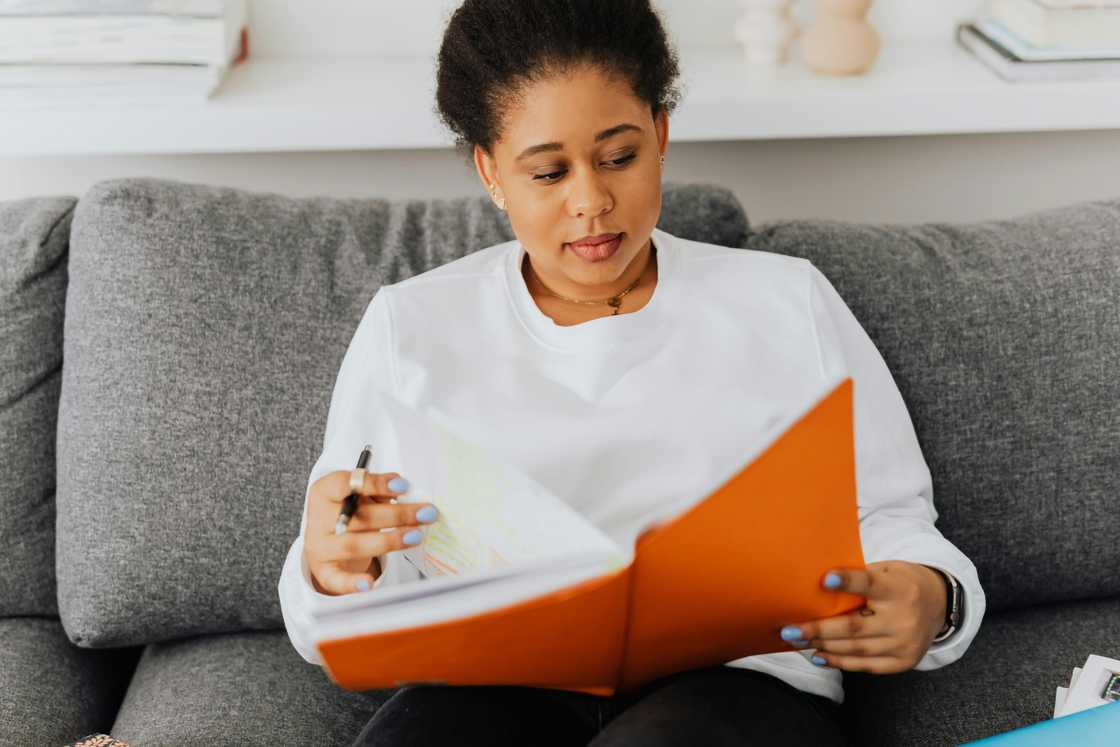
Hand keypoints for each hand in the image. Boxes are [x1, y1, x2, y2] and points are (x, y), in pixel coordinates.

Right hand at [302, 469, 438, 594]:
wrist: (326, 541)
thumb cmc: (350, 512)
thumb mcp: (359, 495)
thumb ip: (378, 491)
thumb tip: (404, 490)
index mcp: (324, 491)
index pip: (346, 483)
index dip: (375, 483)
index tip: (403, 485)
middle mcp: (318, 518)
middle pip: (359, 516)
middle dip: (397, 515)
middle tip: (426, 513)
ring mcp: (320, 546)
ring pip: (354, 545)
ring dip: (389, 541)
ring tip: (416, 536)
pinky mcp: (324, 570)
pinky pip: (336, 579)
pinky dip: (352, 582)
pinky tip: (369, 583)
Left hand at [778, 560, 947, 673]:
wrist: (940, 604)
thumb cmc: (901, 581)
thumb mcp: (887, 569)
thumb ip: (860, 576)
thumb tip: (817, 583)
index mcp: (899, 588)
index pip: (870, 584)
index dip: (848, 582)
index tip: (824, 580)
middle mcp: (904, 618)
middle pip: (854, 627)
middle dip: (818, 629)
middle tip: (789, 630)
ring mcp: (905, 644)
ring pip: (856, 649)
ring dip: (823, 647)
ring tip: (797, 642)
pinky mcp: (903, 661)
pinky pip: (866, 665)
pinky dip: (839, 662)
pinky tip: (818, 656)